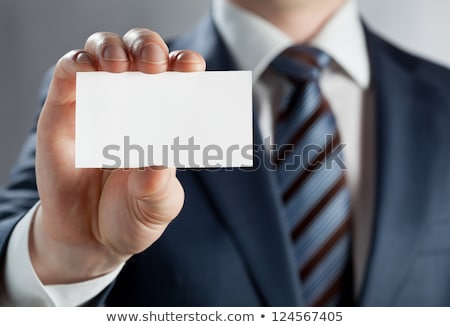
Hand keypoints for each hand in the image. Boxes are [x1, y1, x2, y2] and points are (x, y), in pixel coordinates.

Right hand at [31, 29, 205, 283]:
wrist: (90, 238)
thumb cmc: (132, 215)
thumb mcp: (156, 207)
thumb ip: (159, 188)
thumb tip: (157, 162)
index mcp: (164, 118)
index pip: (177, 76)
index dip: (185, 64)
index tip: (191, 68)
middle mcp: (133, 103)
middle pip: (141, 51)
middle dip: (149, 48)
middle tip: (154, 67)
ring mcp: (97, 103)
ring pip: (103, 50)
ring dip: (112, 49)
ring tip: (119, 69)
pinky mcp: (63, 111)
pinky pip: (67, 73)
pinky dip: (77, 64)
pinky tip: (87, 73)